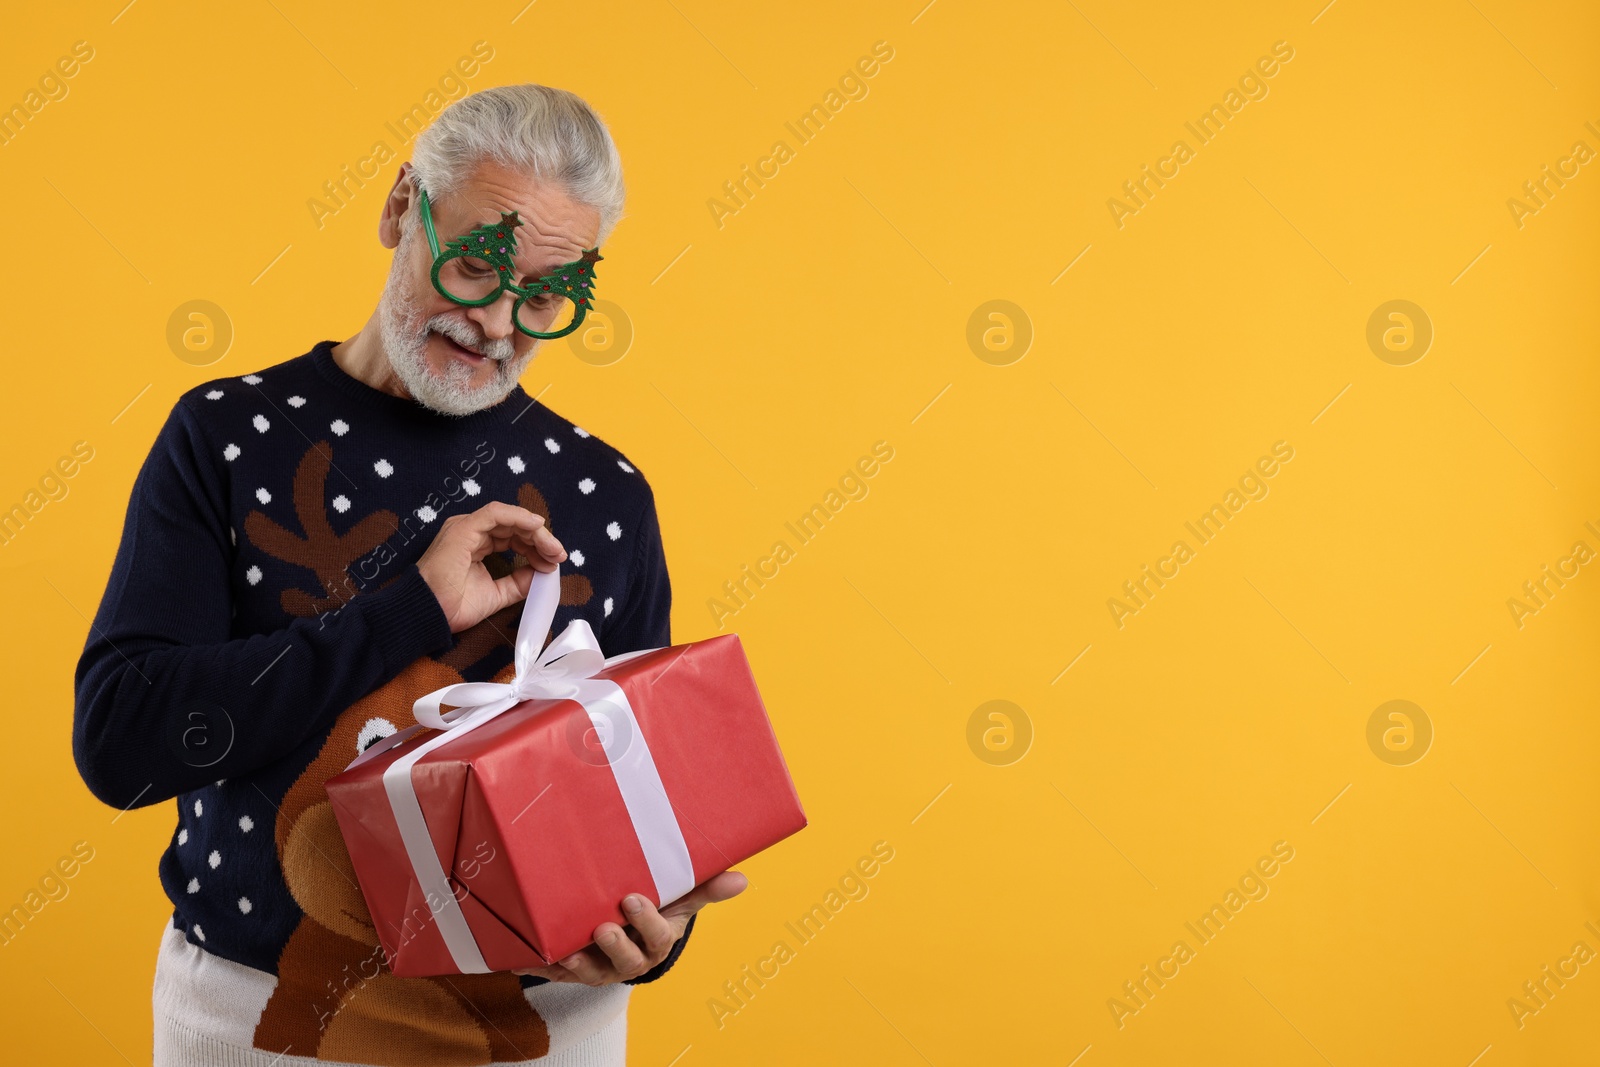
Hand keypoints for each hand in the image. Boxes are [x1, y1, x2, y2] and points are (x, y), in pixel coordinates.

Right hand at [416, 501, 565, 632]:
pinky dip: (518, 517)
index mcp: (476, 545)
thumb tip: (541, 574)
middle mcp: (471, 533)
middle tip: (559, 555)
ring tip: (553, 548)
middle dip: (540, 539)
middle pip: (514, 527)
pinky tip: (536, 525)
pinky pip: (495, 514)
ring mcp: (466, 528)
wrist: (429, 614)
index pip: (512, 538)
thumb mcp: (496, 594)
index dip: (536, 548)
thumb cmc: (454, 607)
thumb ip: (518, 583)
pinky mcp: (463, 528)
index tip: (553, 564)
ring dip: (535, 531)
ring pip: (509, 519)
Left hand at [512, 871, 747, 985]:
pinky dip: (540, 966)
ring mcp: (600, 968)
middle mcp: (630, 960)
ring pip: (590, 972)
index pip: (658, 937)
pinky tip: (525, 958)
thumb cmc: (657, 911)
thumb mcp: (680, 900)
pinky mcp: (571, 971)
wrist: (626, 932)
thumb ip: (706, 889)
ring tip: (566, 950)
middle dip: (615, 944)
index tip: (632, 899)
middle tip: (603, 925)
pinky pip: (554, 973)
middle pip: (626, 959)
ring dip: (578, 962)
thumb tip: (742, 879)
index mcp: (657, 942)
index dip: (647, 922)